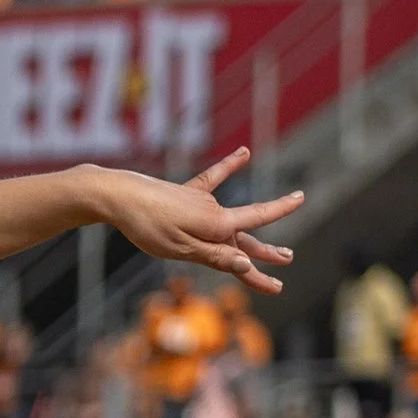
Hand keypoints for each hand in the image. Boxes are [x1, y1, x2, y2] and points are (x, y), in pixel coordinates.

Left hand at [78, 149, 304, 293]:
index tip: (297, 255)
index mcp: (217, 227)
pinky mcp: (187, 193)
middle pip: (246, 238)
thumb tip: (246, 264)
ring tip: (275, 245)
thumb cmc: (148, 227)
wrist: (121, 196)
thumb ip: (215, 256)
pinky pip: (213, 178)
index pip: (253, 236)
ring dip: (254, 237)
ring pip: (234, 223)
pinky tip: (245, 153)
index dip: (271, 250)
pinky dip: (230, 166)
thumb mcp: (181, 249)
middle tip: (288, 258)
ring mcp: (202, 202)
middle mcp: (216, 213)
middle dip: (266, 252)